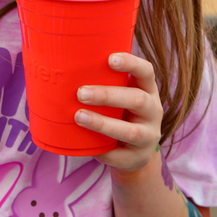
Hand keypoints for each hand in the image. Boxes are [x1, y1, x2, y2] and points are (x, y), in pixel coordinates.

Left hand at [75, 52, 162, 171]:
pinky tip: (87, 146)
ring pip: (131, 131)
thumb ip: (103, 81)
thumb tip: (64, 65)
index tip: (110, 59)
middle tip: (81, 93)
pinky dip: (103, 151)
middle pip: (137, 100)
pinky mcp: (140, 157)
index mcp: (147, 89)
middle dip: (108, 96)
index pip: (146, 71)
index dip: (131, 63)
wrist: (135, 150)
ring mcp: (149, 136)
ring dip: (103, 123)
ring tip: (79, 117)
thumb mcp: (120, 94)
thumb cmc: (119, 112)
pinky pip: (121, 156)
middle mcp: (153, 111)